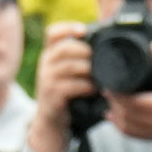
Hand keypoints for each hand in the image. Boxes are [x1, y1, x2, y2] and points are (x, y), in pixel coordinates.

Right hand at [24, 25, 93, 151]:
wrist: (51, 122)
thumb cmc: (67, 94)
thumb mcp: (68, 73)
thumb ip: (80, 58)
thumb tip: (106, 43)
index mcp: (50, 54)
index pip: (52, 33)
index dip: (68, 28)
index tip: (84, 30)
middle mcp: (45, 64)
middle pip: (65, 48)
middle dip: (86, 52)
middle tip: (101, 60)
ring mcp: (46, 80)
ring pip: (70, 66)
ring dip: (90, 70)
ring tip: (101, 76)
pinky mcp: (51, 96)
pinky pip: (71, 86)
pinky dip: (87, 86)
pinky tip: (95, 90)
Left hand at [101, 36, 151, 146]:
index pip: (133, 102)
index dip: (117, 93)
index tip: (110, 81)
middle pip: (125, 114)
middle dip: (113, 100)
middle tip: (106, 86)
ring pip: (125, 126)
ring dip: (114, 112)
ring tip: (110, 97)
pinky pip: (130, 134)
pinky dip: (119, 124)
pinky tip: (113, 113)